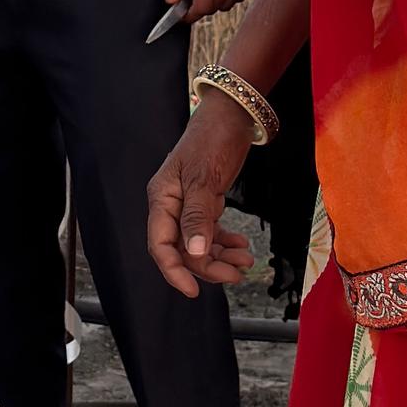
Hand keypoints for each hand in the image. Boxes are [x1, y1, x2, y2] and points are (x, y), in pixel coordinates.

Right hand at [145, 95, 257, 297]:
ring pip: (199, 243)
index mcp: (162, 199)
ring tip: (246, 261)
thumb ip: (198, 217)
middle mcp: (171, 205)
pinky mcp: (205, 202)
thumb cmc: (213, 140)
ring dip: (220, 256)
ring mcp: (188, 204)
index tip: (193, 291)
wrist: (232, 115)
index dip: (175, 271)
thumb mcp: (204, 179)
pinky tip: (242, 247)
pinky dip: (225, 242)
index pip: (160, 245)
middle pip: (183, 249)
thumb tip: (193, 252)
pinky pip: (210, 231)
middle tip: (236, 274)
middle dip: (208, 266)